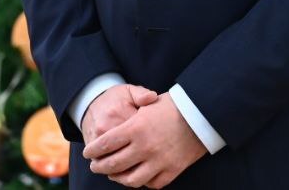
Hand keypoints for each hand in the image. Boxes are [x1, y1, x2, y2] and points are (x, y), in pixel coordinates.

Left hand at [82, 92, 206, 187]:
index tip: (87, 153)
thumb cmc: (173, 106)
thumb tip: (111, 132)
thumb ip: (129, 118)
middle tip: (95, 166)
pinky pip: (152, 184)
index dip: (93, 150)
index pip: (106, 144)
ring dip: (119, 179)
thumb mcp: (148, 105)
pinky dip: (142, 182)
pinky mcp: (172, 170)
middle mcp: (145, 147)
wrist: (201, 114)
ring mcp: (159, 161)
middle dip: (100, 167)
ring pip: (131, 180)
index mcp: (136, 128)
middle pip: (114, 164)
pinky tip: (138, 177)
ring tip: (114, 175)